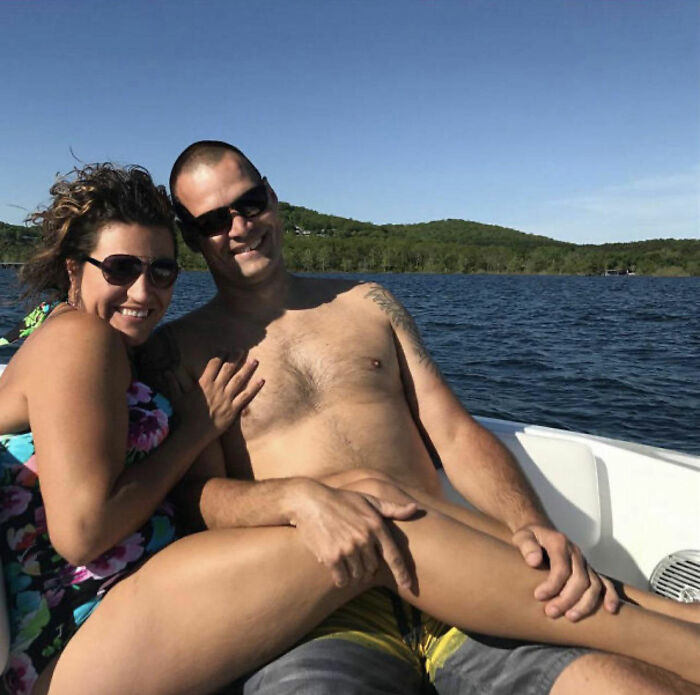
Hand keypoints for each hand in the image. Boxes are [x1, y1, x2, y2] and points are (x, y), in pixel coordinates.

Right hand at [167, 354, 263, 442]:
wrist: (193, 434)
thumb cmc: (185, 416)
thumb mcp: (177, 398)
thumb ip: (172, 383)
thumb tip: (165, 372)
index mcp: (204, 384)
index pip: (214, 364)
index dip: (221, 356)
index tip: (226, 349)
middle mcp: (217, 388)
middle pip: (229, 369)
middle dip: (236, 358)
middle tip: (242, 350)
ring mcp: (226, 399)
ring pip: (240, 380)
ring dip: (248, 369)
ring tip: (255, 360)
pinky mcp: (233, 409)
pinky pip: (246, 397)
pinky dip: (255, 388)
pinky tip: (262, 380)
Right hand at [290, 481, 416, 590]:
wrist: (309, 501)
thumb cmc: (341, 500)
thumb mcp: (368, 499)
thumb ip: (391, 508)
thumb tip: (415, 509)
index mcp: (376, 525)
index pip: (393, 555)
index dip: (402, 573)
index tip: (408, 586)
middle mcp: (364, 538)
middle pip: (373, 568)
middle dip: (367, 568)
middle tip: (357, 559)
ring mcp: (348, 548)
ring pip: (358, 576)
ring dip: (354, 574)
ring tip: (346, 561)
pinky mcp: (332, 557)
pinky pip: (342, 580)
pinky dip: (341, 579)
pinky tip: (337, 570)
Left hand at [512, 524, 619, 620]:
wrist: (540, 532)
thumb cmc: (529, 537)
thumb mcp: (522, 536)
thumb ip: (526, 546)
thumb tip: (534, 561)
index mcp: (559, 542)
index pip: (561, 568)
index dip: (552, 585)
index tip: (538, 597)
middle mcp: (575, 552)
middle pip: (579, 579)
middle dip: (566, 599)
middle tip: (550, 613)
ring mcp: (584, 562)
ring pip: (593, 585)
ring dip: (584, 603)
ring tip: (570, 617)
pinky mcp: (589, 571)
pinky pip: (605, 583)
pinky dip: (610, 596)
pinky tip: (610, 610)